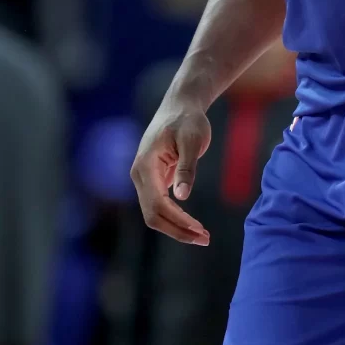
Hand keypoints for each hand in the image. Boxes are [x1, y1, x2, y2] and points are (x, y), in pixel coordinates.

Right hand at [130, 94, 211, 244]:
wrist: (181, 105)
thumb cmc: (188, 119)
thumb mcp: (193, 140)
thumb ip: (187, 167)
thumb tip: (181, 196)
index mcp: (145, 166)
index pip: (157, 205)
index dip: (177, 221)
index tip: (199, 230)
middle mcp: (139, 175)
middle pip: (153, 215)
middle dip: (177, 230)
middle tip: (204, 239)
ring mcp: (145, 178)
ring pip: (155, 213)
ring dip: (176, 226)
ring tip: (202, 235)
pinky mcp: (153, 179)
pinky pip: (160, 205)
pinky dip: (175, 217)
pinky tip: (192, 223)